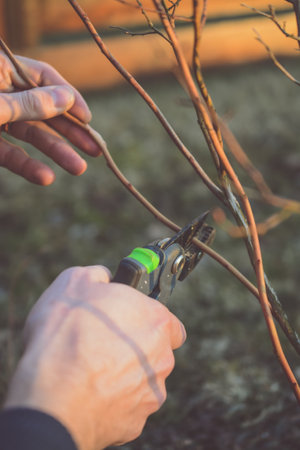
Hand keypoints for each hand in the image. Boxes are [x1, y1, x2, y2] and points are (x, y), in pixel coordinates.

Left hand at [0, 53, 101, 184]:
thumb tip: (68, 99)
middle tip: (95, 149)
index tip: (88, 119)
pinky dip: (26, 165)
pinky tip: (46, 177)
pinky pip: (9, 153)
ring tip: (79, 168)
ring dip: (55, 152)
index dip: (68, 98)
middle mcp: (1, 91)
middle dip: (70, 130)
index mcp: (0, 68)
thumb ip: (28, 103)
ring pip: (30, 134)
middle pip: (43, 109)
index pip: (43, 77)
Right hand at [4, 266, 185, 449]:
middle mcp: (162, 356)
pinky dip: (114, 399)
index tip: (126, 319)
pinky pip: (128, 405)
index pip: (166, 318)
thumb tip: (104, 277)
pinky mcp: (136, 421)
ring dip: (125, 373)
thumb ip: (99, 276)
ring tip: (92, 368)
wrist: (52, 395)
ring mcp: (151, 391)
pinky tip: (90, 391)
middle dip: (134, 345)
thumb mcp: (75, 282)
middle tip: (104, 343)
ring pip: (142, 378)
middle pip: (155, 349)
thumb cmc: (66, 335)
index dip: (144, 317)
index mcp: (155, 320)